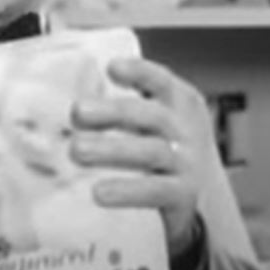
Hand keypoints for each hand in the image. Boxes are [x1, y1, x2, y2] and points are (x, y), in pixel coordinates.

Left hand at [71, 58, 214, 258]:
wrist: (204, 201)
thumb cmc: (165, 151)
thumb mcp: (154, 124)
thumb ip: (122, 110)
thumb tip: (66, 105)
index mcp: (178, 104)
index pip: (161, 82)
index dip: (139, 73)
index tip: (111, 68)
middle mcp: (185, 130)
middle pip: (151, 116)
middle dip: (113, 112)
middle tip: (77, 112)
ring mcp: (187, 164)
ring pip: (151, 152)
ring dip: (111, 149)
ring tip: (76, 150)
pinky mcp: (184, 197)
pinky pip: (155, 191)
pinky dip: (126, 191)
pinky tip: (98, 193)